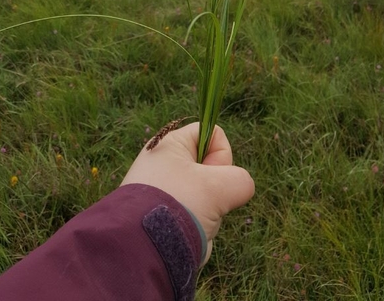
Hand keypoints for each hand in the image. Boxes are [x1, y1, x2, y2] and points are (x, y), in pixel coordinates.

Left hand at [121, 122, 254, 263]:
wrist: (142, 248)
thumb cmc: (180, 205)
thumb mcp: (218, 187)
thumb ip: (240, 180)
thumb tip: (240, 188)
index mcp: (170, 145)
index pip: (211, 135)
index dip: (221, 155)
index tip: (210, 174)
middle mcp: (162, 165)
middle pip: (210, 171)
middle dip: (215, 191)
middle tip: (201, 202)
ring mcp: (161, 193)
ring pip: (205, 198)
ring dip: (208, 214)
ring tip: (191, 224)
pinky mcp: (161, 218)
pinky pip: (193, 218)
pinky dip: (195, 229)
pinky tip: (185, 238)